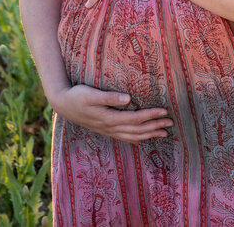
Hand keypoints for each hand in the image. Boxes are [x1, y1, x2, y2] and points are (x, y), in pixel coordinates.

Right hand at [50, 84, 173, 143]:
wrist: (63, 104)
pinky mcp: (105, 129)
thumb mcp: (92, 94)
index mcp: (110, 118)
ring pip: (132, 136)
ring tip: (163, 134)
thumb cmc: (77, 96)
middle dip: (155, 127)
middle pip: (137, 130)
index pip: (136, 119)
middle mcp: (110, 127)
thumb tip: (128, 99)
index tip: (165, 112)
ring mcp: (107, 130)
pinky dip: (136, 140)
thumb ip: (110, 97)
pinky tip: (142, 140)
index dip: (151, 116)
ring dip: (149, 135)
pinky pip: (124, 137)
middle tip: (171, 124)